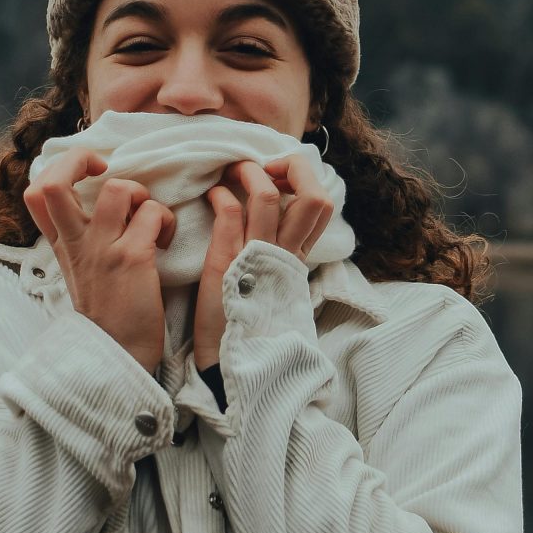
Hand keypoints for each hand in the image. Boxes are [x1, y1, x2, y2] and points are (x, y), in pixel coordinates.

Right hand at [23, 148, 175, 374]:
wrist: (119, 356)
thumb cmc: (109, 313)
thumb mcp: (81, 272)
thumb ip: (81, 238)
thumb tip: (101, 202)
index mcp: (63, 245)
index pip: (36, 192)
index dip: (62, 168)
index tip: (91, 175)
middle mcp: (76, 243)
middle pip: (53, 181)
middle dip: (83, 158)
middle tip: (108, 172)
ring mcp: (102, 249)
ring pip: (118, 188)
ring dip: (142, 195)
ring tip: (149, 218)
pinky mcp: (132, 258)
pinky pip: (153, 213)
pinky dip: (166, 221)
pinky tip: (166, 241)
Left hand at [193, 155, 333, 370]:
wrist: (231, 367)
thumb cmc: (246, 328)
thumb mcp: (273, 288)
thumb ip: (278, 258)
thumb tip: (274, 228)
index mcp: (297, 261)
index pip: (321, 207)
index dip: (305, 180)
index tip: (281, 176)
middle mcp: (285, 255)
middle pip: (313, 195)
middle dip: (292, 166)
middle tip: (266, 165)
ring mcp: (257, 257)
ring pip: (269, 196)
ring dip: (250, 173)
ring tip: (233, 171)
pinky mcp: (227, 263)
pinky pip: (230, 212)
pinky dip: (220, 195)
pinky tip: (211, 197)